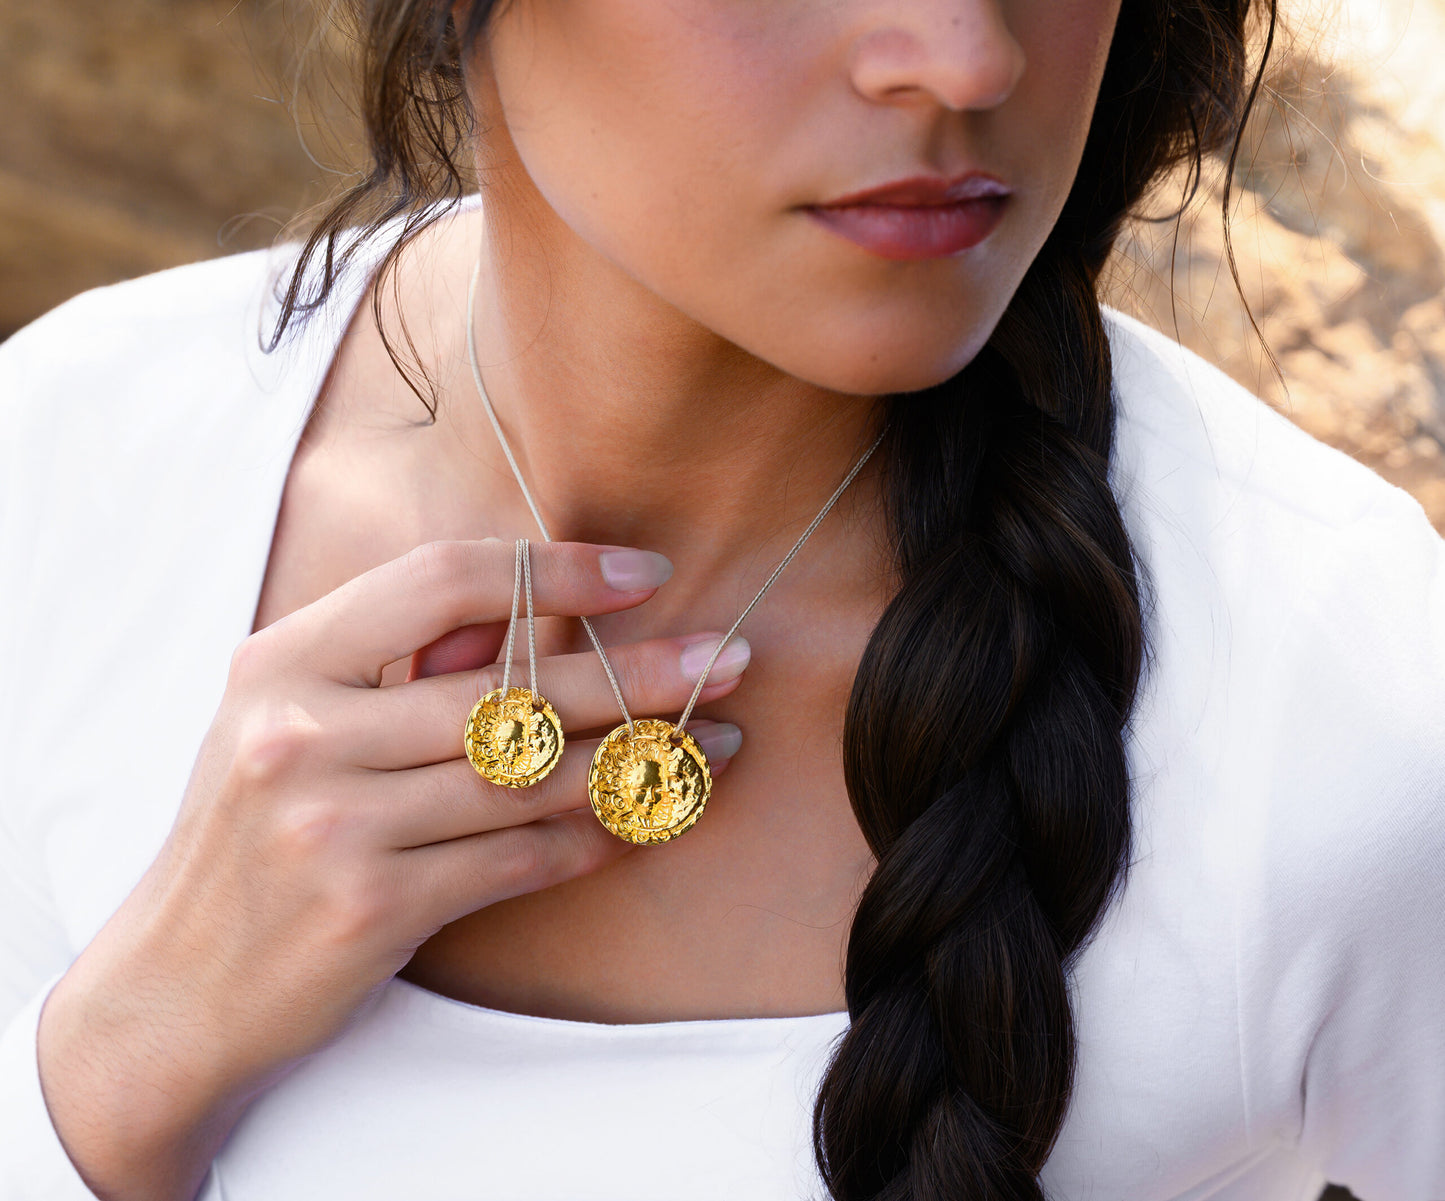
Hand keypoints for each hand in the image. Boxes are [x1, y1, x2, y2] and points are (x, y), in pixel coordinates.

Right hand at [35, 539, 745, 1200]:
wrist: (172, 985)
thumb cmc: (250, 837)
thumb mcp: (289, 724)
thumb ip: (396, 665)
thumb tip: (537, 616)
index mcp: (284, 662)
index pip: (443, 579)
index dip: (555, 570)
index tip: (643, 572)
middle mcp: (303, 732)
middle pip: (514, 684)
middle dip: (642, 669)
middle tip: (733, 657)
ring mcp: (335, 821)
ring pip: (535, 774)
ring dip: (644, 758)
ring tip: (722, 744)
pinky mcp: (372, 905)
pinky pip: (521, 855)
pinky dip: (595, 837)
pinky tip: (647, 820)